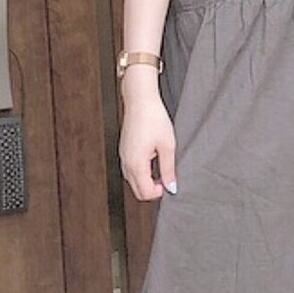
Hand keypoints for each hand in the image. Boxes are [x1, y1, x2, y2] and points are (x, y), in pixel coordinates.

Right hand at [119, 82, 177, 200]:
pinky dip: (141, 171)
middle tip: (165, 176)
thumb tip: (171, 186)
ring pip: (132, 180)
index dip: (159, 192)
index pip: (145, 192)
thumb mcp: (167, 145)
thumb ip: (168, 169)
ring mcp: (123, 156)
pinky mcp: (123, 150)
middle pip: (136, 190)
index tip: (168, 181)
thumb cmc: (153, 118)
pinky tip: (151, 158)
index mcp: (136, 164)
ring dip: (146, 180)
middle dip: (152, 189)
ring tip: (159, 165)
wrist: (140, 100)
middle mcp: (126, 162)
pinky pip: (130, 169)